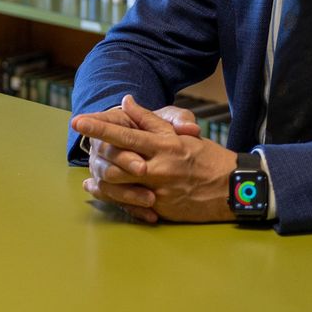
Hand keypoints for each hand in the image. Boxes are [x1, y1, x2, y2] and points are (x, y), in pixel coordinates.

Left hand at [71, 96, 234, 223]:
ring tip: (92, 173)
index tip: (78, 121)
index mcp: (163, 145)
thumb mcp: (179, 134)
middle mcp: (159, 167)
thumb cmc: (205, 157)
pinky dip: (112, 198)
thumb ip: (150, 120)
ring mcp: (159, 190)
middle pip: (115, 162)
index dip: (99, 128)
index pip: (125, 134)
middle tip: (87, 147)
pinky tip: (99, 191)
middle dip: (98, 155)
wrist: (233, 188)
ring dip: (101, 179)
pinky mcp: (161, 209)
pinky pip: (129, 205)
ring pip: (118, 185)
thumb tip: (126, 101)